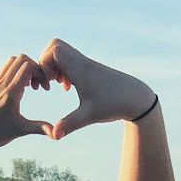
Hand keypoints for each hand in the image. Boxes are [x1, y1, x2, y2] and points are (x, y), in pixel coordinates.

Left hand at [0, 55, 52, 174]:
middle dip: (34, 67)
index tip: (44, 88)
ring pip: (10, 62)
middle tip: (38, 85)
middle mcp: (0, 84)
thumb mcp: (21, 130)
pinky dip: (14, 73)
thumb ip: (40, 128)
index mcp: (10, 93)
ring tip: (29, 86)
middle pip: (20, 59)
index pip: (27, 66)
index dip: (40, 72)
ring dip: (23, 69)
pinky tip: (17, 90)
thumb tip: (57, 134)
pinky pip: (3, 70)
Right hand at [38, 39, 155, 140]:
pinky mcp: (91, 69)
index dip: (44, 64)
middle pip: (55, 45)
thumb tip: (53, 135)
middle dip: (45, 62)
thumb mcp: (89, 116)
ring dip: (54, 66)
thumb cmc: (114, 105)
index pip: (54, 50)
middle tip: (49, 81)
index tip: (49, 84)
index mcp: (80, 69)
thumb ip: (69, 124)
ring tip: (57, 85)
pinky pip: (71, 60)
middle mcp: (82, 62)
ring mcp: (86, 64)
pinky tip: (69, 87)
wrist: (137, 98)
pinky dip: (64, 70)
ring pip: (63, 52)